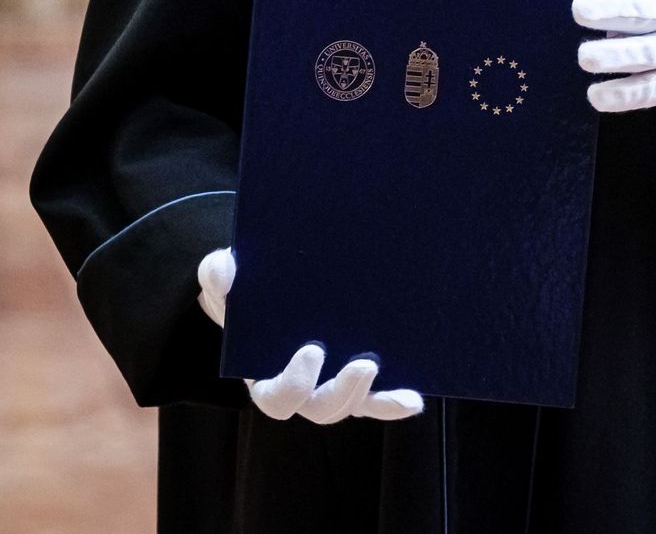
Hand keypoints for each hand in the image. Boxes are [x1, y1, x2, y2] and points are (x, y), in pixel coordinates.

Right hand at [196, 247, 423, 423]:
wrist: (267, 289)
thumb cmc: (243, 291)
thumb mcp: (225, 279)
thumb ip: (218, 275)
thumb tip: (225, 269)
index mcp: (266, 376)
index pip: (277, 398)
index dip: (294, 384)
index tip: (312, 351)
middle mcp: (302, 389)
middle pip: (322, 409)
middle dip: (343, 392)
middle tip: (363, 365)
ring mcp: (332, 385)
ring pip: (354, 406)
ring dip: (377, 399)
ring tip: (401, 390)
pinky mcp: (358, 376)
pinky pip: (377, 398)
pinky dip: (394, 401)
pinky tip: (413, 397)